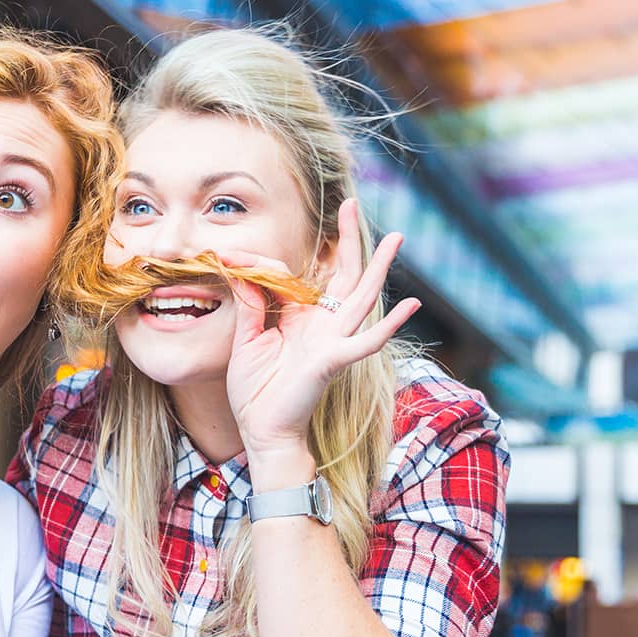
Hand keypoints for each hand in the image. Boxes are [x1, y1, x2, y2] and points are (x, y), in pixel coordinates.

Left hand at [223, 199, 419, 460]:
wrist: (262, 432)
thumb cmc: (256, 391)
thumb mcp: (247, 340)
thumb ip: (250, 306)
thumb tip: (243, 271)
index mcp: (301, 317)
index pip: (290, 275)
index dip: (259, 263)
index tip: (227, 256)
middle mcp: (322, 325)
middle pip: (343, 275)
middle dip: (349, 240)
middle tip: (352, 204)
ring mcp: (332, 342)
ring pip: (361, 298)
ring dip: (379, 268)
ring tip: (397, 239)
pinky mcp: (333, 362)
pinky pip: (365, 342)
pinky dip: (388, 326)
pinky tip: (410, 306)